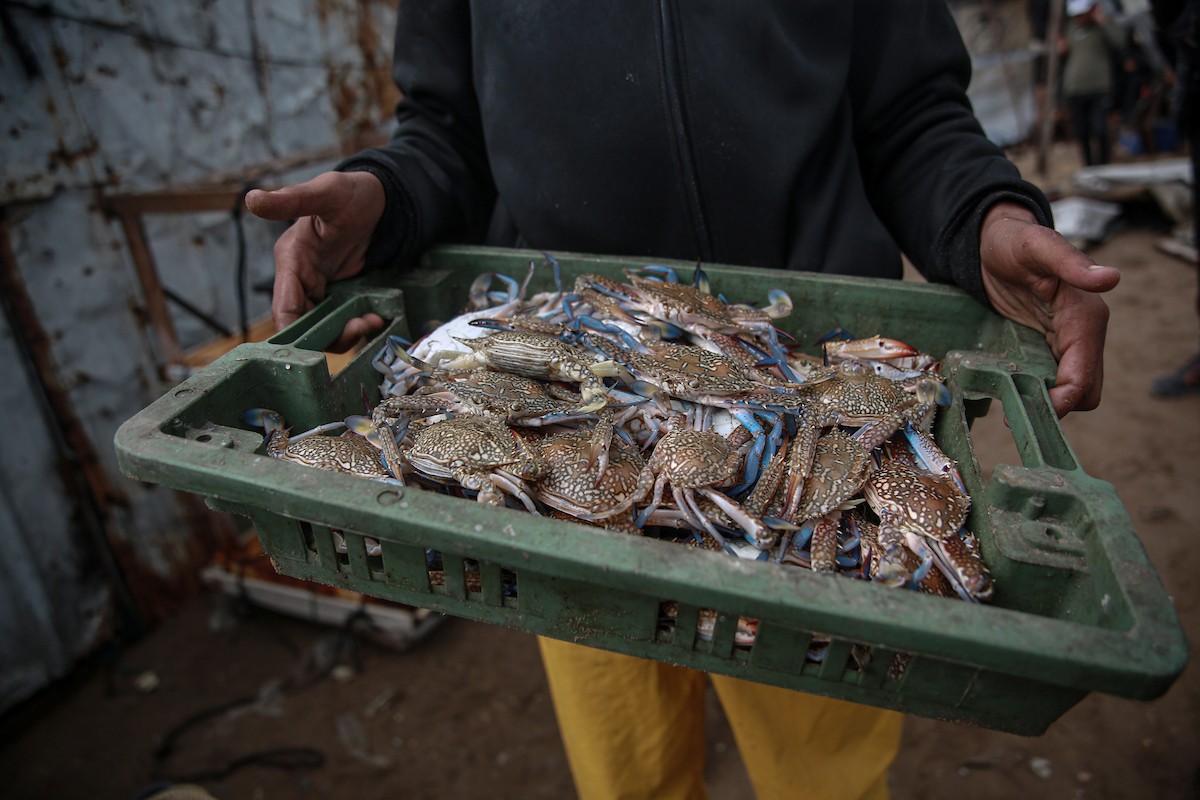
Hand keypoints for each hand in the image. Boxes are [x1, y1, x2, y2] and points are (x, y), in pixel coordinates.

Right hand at [245, 171, 387, 350]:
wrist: (380, 199)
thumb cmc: (352, 193)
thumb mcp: (326, 191)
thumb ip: (292, 199)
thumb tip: (252, 199)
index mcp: (292, 258)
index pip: (284, 307)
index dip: (295, 331)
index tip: (319, 343)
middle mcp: (301, 277)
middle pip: (303, 324)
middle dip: (330, 334)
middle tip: (363, 325)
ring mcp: (320, 286)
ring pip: (322, 326)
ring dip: (345, 332)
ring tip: (373, 321)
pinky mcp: (338, 291)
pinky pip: (340, 318)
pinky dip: (355, 324)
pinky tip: (376, 316)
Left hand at [978, 202, 1120, 416]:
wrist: (993, 243)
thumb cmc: (1014, 241)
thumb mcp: (1037, 246)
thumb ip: (1070, 263)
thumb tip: (1110, 278)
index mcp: (1086, 317)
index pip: (1082, 376)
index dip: (1062, 400)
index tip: (1030, 412)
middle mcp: (1083, 333)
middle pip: (1085, 391)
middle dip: (1058, 406)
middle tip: (1016, 414)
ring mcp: (1066, 341)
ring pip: (1071, 390)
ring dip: (1047, 402)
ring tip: (1010, 404)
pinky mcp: (1048, 345)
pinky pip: (1052, 379)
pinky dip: (1038, 391)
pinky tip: (1011, 389)